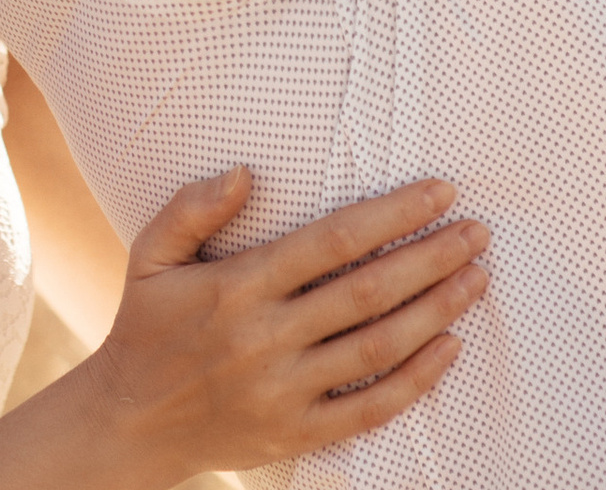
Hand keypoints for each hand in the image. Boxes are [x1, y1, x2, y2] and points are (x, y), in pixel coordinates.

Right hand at [78, 171, 486, 480]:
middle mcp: (266, 339)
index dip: (392, 214)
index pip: (332, 241)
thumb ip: (191, 207)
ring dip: (436, 312)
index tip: (439, 191)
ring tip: (476, 278)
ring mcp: (284, 391)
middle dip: (431, 257)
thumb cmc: (146, 326)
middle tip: (477, 231)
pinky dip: (416, 380)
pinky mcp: (296, 433)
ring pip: (378, 349)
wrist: (128, 423)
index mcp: (238, 286)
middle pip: (368, 293)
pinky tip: (449, 347)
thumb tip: (245, 172)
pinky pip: (369, 409)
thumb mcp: (149, 255)